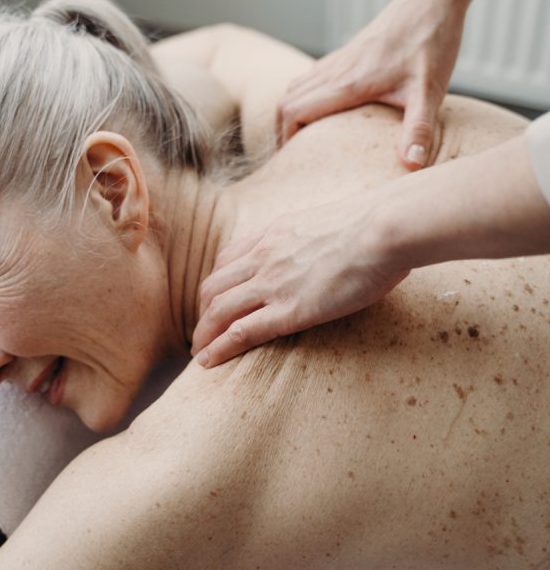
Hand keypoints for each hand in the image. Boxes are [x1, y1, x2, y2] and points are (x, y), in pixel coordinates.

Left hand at [191, 197, 408, 366]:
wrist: (384, 229)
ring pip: (219, 310)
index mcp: (274, 234)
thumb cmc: (374, 224)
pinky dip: (218, 348)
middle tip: (204, 329)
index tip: (215, 299)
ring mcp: (273, 283)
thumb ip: (317, 236)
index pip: (228, 259)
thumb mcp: (330, 221)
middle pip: (214, 286)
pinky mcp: (289, 311)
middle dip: (203, 310)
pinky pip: (240, 331)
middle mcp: (265, 256)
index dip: (216, 283)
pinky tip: (207, 362)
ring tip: (199, 352)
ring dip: (204, 333)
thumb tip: (329, 247)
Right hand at [277, 0, 467, 169]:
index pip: (294, 111)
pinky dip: (304, 96)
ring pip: (295, 87)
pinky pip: (311, 76)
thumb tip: (412, 165)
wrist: (433, 0)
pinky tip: (321, 111)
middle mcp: (335, 70)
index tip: (291, 160)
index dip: (285, 138)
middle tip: (291, 156)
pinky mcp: (346, 53)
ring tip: (300, 138)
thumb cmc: (431, 42)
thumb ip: (418, 130)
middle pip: (286, 100)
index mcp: (347, 83)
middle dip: (281, 130)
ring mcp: (338, 59)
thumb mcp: (429, 92)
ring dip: (290, 112)